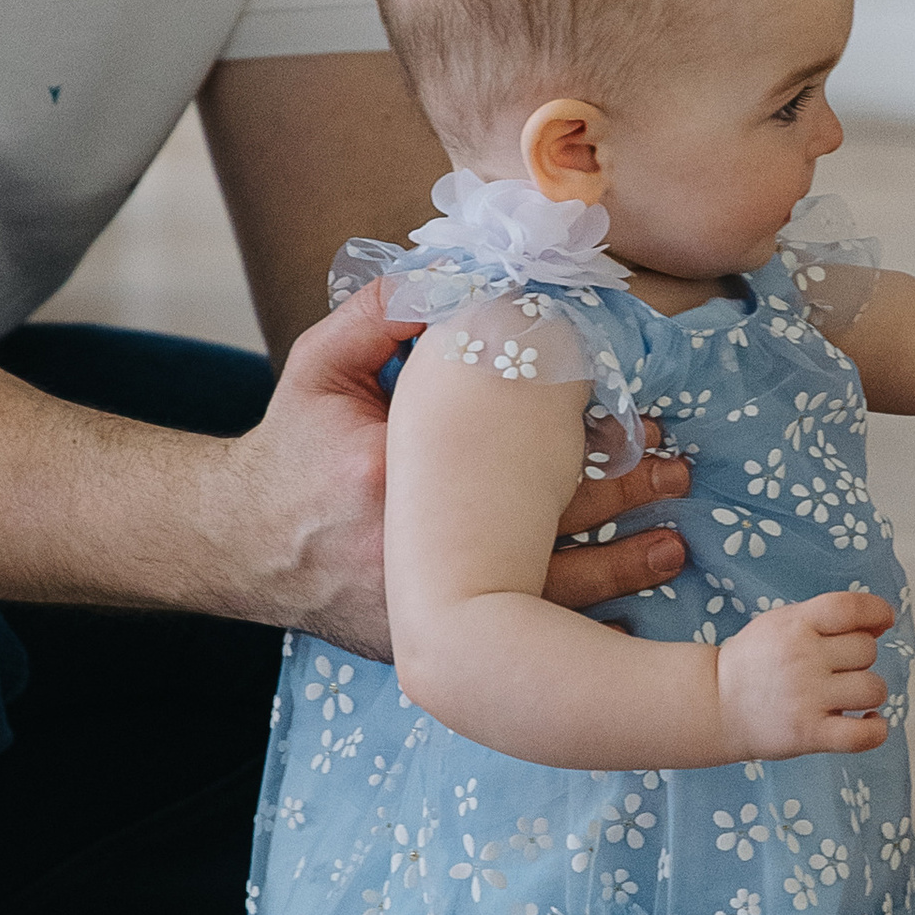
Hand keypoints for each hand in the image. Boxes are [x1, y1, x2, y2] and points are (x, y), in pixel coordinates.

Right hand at [219, 294, 688, 657]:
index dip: (581, 439)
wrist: (239, 547)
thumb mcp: (319, 369)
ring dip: (614, 571)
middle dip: (619, 501)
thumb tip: (450, 270)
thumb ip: (379, 314)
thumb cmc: (288, 451)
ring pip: (539, 593)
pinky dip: (567, 632)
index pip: (507, 453)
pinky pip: (512, 640)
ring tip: (674, 547)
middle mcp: (416, 549)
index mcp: (394, 473)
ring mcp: (424, 606)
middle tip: (676, 473)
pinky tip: (622, 620)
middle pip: (540, 524)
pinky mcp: (428, 644)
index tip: (636, 420)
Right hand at [716, 590, 895, 760]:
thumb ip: (825, 618)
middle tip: (838, 669)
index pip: (850, 608)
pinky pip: (863, 735)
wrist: (715, 704)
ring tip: (848, 697)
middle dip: (860, 658)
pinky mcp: (809, 733)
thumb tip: (880, 623)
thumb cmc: (755, 662)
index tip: (883, 621)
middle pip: (867, 650)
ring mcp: (807, 697)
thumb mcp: (781, 624)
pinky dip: (876, 729)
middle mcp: (802, 658)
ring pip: (873, 688)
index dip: (877, 611)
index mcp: (795, 624)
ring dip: (868, 693)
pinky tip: (868, 722)